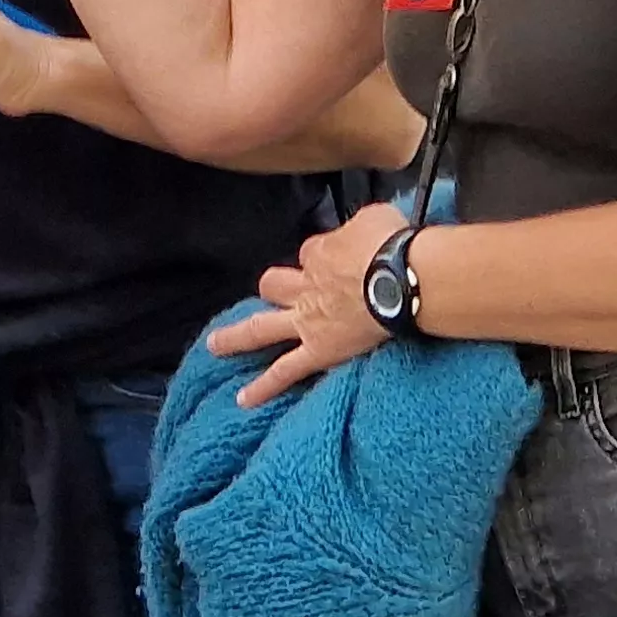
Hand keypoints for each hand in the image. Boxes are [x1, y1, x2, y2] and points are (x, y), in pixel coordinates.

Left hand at [204, 202, 410, 407]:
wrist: (400, 278)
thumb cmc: (393, 245)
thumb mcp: (375, 217)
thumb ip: (360, 227)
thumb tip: (366, 231)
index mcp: (321, 252)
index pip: (310, 254)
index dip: (321, 259)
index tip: (341, 264)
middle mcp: (305, 286)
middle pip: (273, 284)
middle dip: (272, 289)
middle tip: (274, 293)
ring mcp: (306, 321)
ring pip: (260, 328)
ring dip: (236, 338)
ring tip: (216, 346)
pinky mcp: (318, 351)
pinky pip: (285, 371)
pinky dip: (264, 386)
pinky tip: (244, 399)